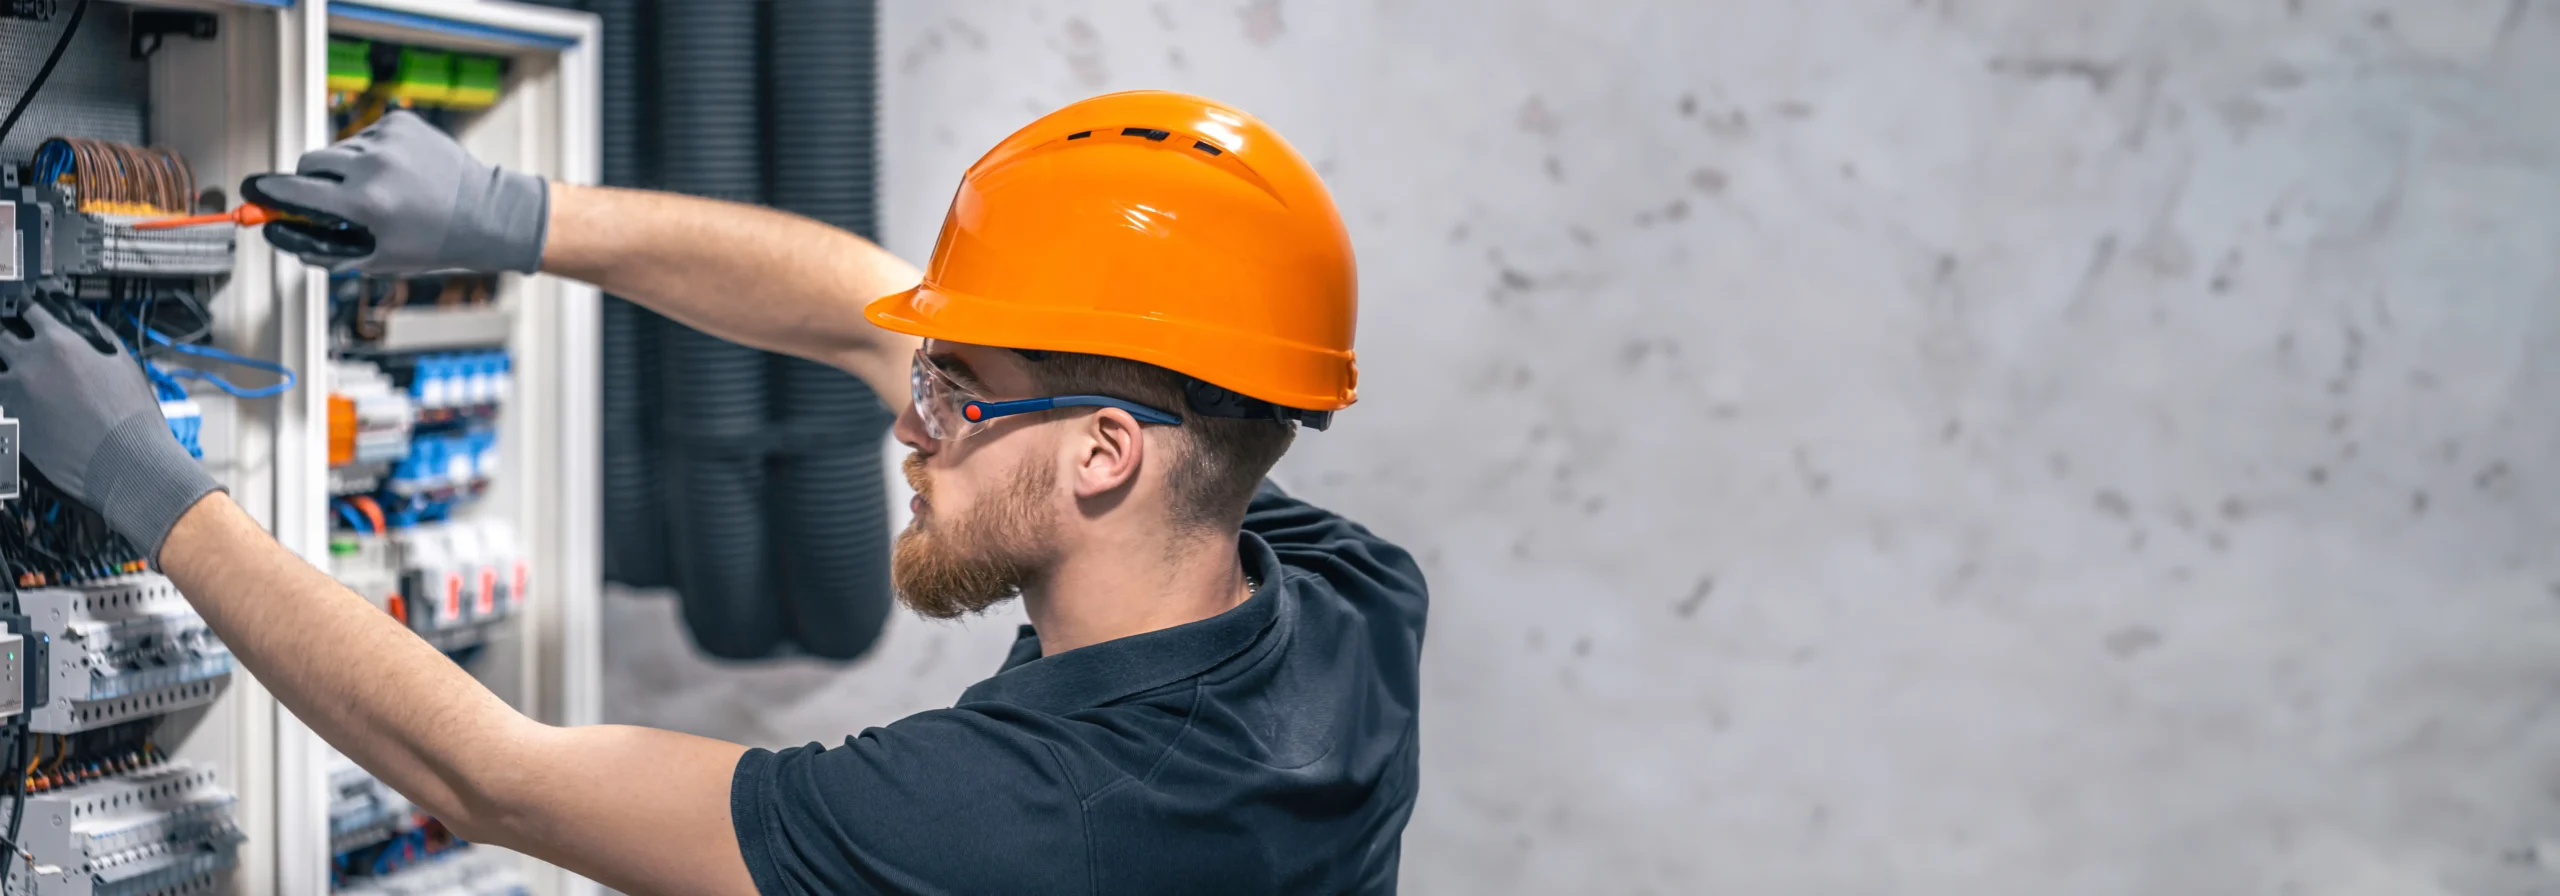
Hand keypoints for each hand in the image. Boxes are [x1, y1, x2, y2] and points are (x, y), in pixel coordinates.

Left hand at [0, 297, 221, 557]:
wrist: (125, 464)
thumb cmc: (131, 420)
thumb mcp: (124, 366)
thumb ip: (97, 339)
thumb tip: (85, 328)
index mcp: (59, 344)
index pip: (30, 311)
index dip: (28, 309)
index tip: (28, 311)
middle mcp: (30, 365)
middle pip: (1, 337)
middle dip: (9, 337)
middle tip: (17, 343)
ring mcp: (15, 395)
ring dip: (7, 370)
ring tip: (23, 378)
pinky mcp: (10, 423)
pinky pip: (1, 403)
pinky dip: (9, 399)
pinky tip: (26, 404)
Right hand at [243, 110, 549, 274]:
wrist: (487, 214)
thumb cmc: (433, 243)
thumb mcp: (376, 258)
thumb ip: (322, 248)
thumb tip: (277, 233)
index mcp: (367, 203)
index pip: (296, 192)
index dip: (268, 193)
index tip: (250, 191)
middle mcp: (375, 165)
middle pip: (309, 162)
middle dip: (310, 181)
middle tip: (329, 200)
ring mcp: (389, 138)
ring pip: (338, 149)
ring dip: (344, 168)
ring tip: (381, 191)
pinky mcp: (401, 122)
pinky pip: (364, 136)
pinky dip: (370, 154)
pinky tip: (397, 173)